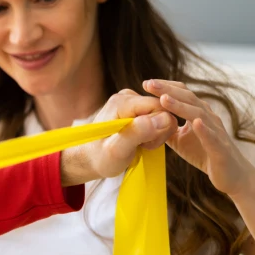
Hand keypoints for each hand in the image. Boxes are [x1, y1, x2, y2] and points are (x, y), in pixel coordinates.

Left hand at [62, 89, 177, 183]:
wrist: (91, 158)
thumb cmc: (100, 157)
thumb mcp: (117, 150)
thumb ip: (138, 132)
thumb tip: (163, 118)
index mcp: (122, 102)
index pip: (160, 107)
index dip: (160, 127)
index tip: (145, 143)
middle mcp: (128, 96)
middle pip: (163, 109)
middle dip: (159, 131)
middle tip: (142, 145)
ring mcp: (133, 101)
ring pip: (163, 114)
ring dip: (157, 134)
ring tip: (139, 144)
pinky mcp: (137, 108)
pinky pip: (159, 118)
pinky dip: (154, 132)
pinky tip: (141, 141)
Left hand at [144, 79, 254, 196]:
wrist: (232, 175)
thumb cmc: (204, 154)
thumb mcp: (179, 139)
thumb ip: (165, 128)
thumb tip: (146, 120)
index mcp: (197, 114)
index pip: (182, 94)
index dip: (166, 87)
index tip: (146, 83)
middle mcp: (208, 118)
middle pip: (189, 99)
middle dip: (168, 90)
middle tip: (149, 83)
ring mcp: (216, 132)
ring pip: (199, 114)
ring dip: (181, 106)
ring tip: (164, 99)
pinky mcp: (221, 149)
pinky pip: (212, 137)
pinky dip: (204, 129)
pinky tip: (195, 123)